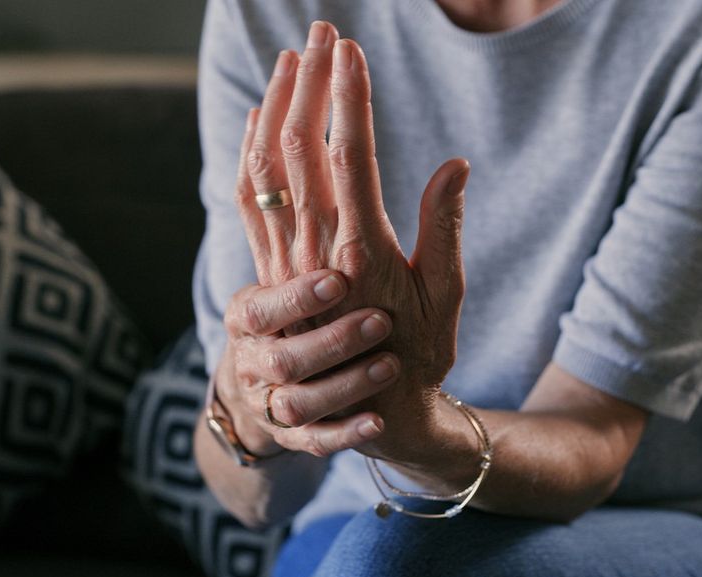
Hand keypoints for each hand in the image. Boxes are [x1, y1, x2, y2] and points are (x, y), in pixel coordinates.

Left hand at [235, 21, 470, 460]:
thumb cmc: (418, 355)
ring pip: (266, 168)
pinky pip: (247, 201)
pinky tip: (258, 120)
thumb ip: (444, 228)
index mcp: (363, 251)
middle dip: (310, 83)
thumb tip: (454, 163)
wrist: (369, 412)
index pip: (348, 156)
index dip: (348, 99)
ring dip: (275, 107)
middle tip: (323, 33)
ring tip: (291, 60)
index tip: (351, 51)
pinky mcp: (270, 271)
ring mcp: (285, 261)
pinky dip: (250, 152)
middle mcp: (315, 251)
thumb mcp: (446, 298)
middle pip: (300, 148)